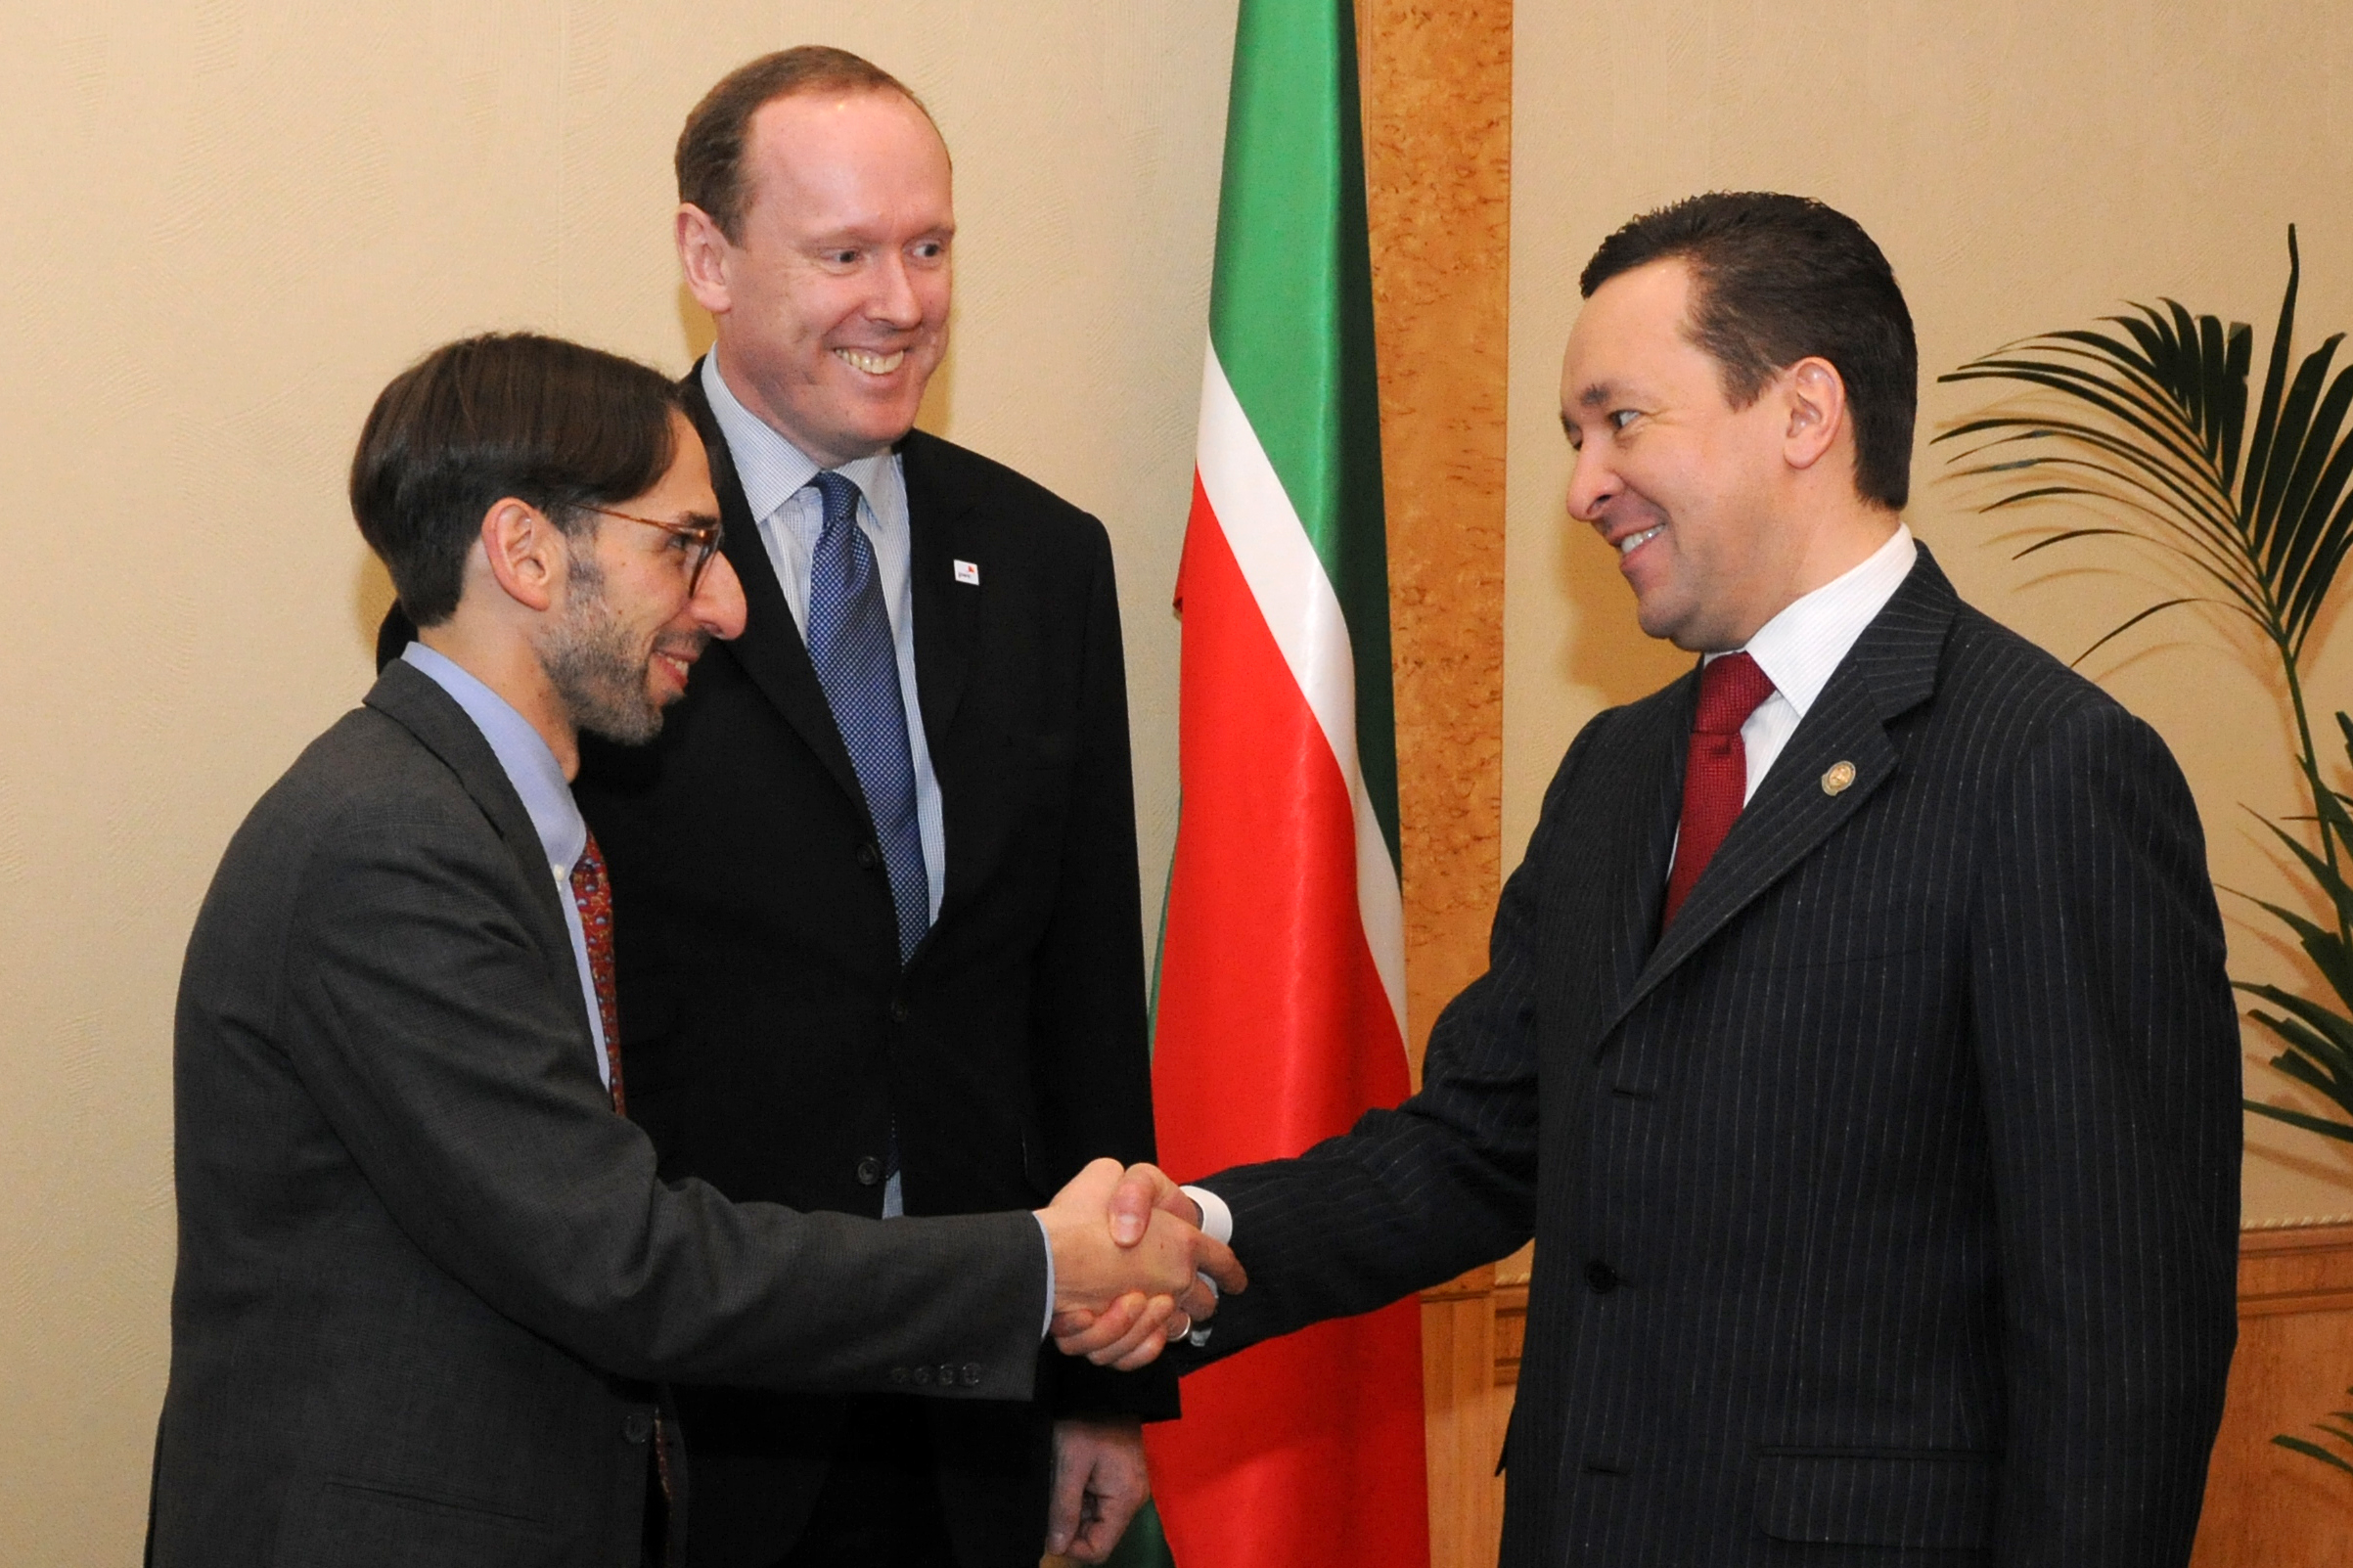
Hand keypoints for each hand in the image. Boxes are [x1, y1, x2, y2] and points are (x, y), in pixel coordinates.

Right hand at [1037, 1160, 1243, 1369]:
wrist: (1045, 1258)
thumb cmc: (1078, 1216)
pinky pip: (1146, 1351)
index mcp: (1183, 1242)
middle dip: (1201, 1300)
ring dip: (1167, 1322)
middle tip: (1183, 1294)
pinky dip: (1145, 1346)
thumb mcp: (1106, 1173)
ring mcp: (1152, 1312)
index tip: (1237, 1282)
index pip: (1221, 1260)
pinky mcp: (1125, 1336)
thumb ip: (1128, 1186)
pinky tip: (1137, 1333)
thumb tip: (1132, 1209)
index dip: (1230, 1271)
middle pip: (1205, 1301)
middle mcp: (1175, 1281)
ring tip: (1148, 1306)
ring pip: (1175, 1328)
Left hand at [1044, 1416, 1149, 1561]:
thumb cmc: (1087, 1423)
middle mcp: (1131, 1501)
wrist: (1106, 1390)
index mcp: (1124, 1500)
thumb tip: (1055, 1548)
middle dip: (1070, 1526)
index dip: (1071, 1548)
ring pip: (1096, 1519)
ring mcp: (1128, 1490)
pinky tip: (1067, 1479)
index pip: (1099, 1549)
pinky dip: (1080, 1497)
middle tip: (1048, 1504)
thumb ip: (1064, 1508)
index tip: (1048, 1530)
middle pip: (1098, 1535)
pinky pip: (1099, 1502)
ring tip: (1057, 1486)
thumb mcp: (1069, 1464)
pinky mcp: (1121, 1480)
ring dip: (1073, 1510)